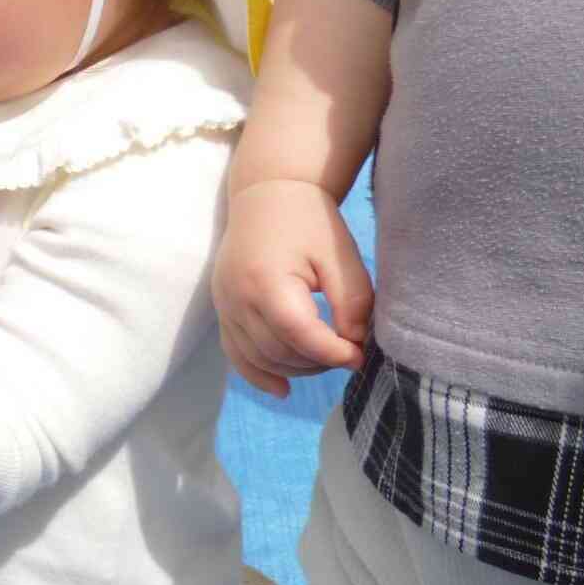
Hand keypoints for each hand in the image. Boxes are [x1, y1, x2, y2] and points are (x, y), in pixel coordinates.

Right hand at [211, 178, 372, 397]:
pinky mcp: (222, 310)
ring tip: (326, 358)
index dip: (333, 352)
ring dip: (296, 368)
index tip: (361, 355)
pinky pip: (236, 353)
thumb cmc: (308, 221)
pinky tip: (283, 390)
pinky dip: (258, 374)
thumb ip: (351, 303)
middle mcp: (237, 298)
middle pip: (279, 352)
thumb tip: (355, 345)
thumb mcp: (339, 256)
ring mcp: (224, 306)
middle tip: (350, 353)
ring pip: (259, 358)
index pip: (300, 334)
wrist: (267, 194)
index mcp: (267, 281)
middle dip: (319, 362)